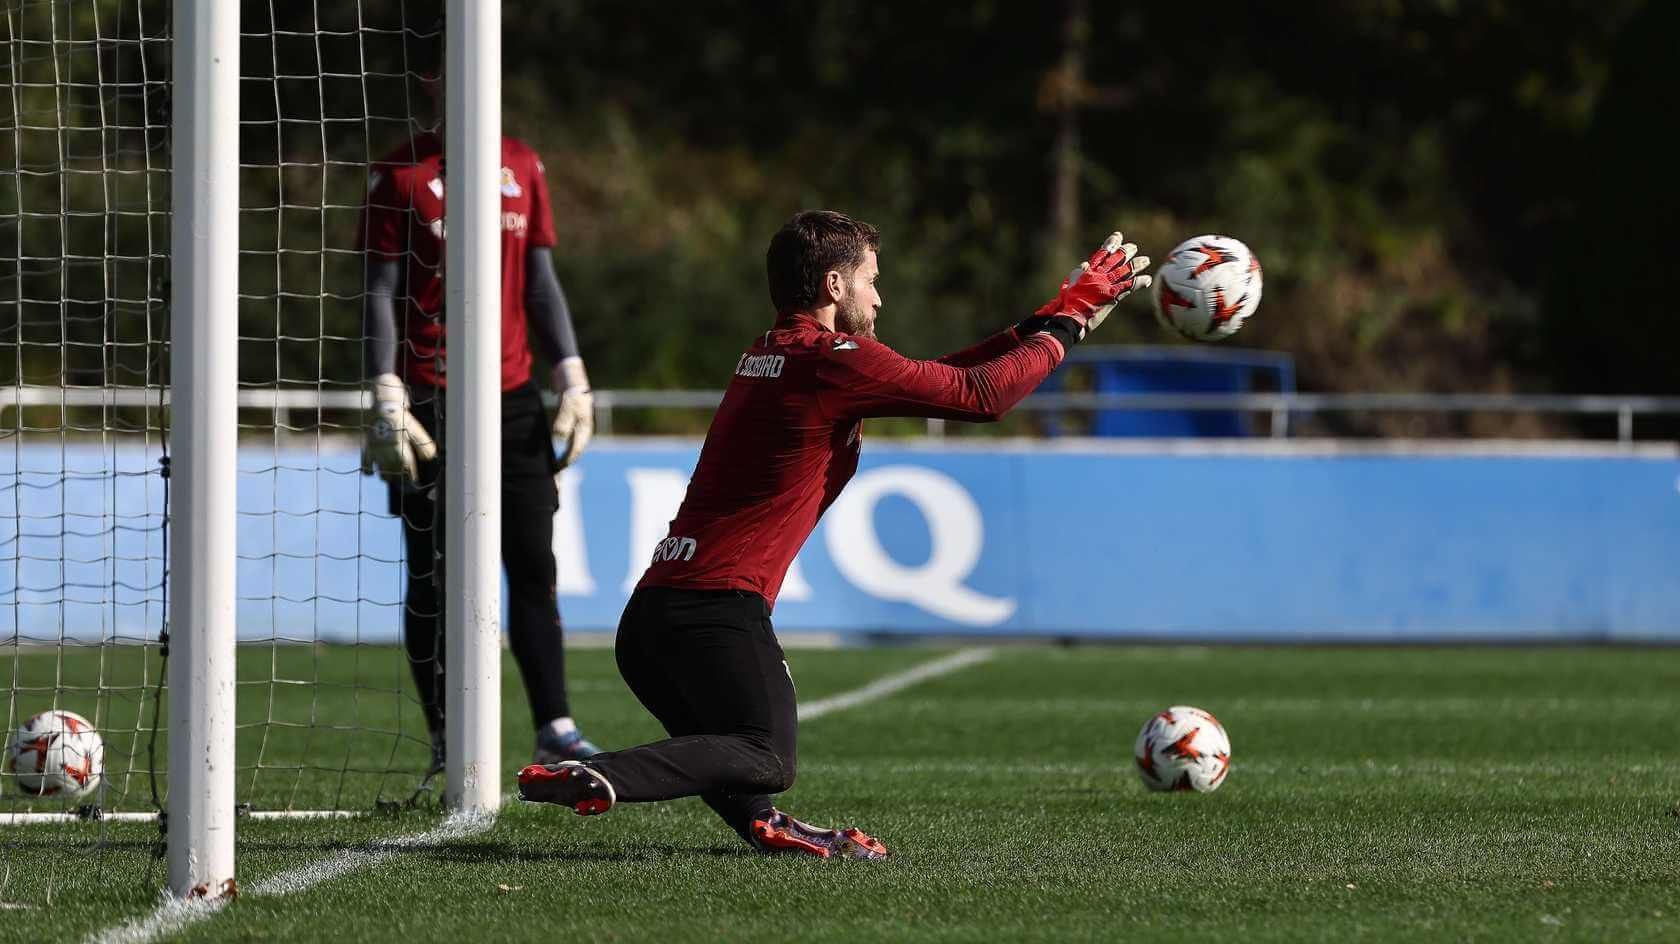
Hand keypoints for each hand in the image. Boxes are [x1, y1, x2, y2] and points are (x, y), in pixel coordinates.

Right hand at [361, 373, 436, 479]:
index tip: (415, 487)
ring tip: (393, 479)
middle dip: (400, 481)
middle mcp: (386, 450)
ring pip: (381, 472)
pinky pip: (365, 465)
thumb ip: (422, 443)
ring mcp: (375, 449)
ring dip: (387, 477)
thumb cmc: (401, 413)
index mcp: (400, 445)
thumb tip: (431, 457)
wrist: (382, 400)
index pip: (407, 469)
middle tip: (405, 485)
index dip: (411, 479)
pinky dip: (369, 471)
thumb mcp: (414, 427)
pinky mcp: (366, 446)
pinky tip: (374, 472)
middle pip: (394, 474)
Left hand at [551, 356, 593, 469]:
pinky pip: (565, 437)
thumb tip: (559, 438)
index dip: (566, 461)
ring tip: (554, 467)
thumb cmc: (571, 389)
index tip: (556, 469)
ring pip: (570, 445)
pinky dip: (560, 446)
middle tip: (556, 474)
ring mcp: (577, 424)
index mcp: (584, 427)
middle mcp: (582, 428)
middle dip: (566, 462)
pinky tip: (553, 451)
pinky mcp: (569, 420)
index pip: (576, 449)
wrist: (570, 373)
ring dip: (563, 456)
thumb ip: (563, 421)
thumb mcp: (567, 405)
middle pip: (574, 450)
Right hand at [1035, 232, 1151, 340]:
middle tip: (1134, 247)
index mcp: (1088, 271)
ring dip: (1136, 265)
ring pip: (1125, 271)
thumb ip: (1078, 273)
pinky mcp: (1112, 296)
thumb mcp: (1069, 284)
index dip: (1110, 244)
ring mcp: (1106, 284)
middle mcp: (1099, 275)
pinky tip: (1148, 279)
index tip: (1118, 235)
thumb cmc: (1067, 303)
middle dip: (1126, 252)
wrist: (1070, 316)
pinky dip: (1139, 283)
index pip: (1102, 253)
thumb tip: (1085, 264)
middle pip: (1115, 259)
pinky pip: (1129, 287)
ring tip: (1146, 260)